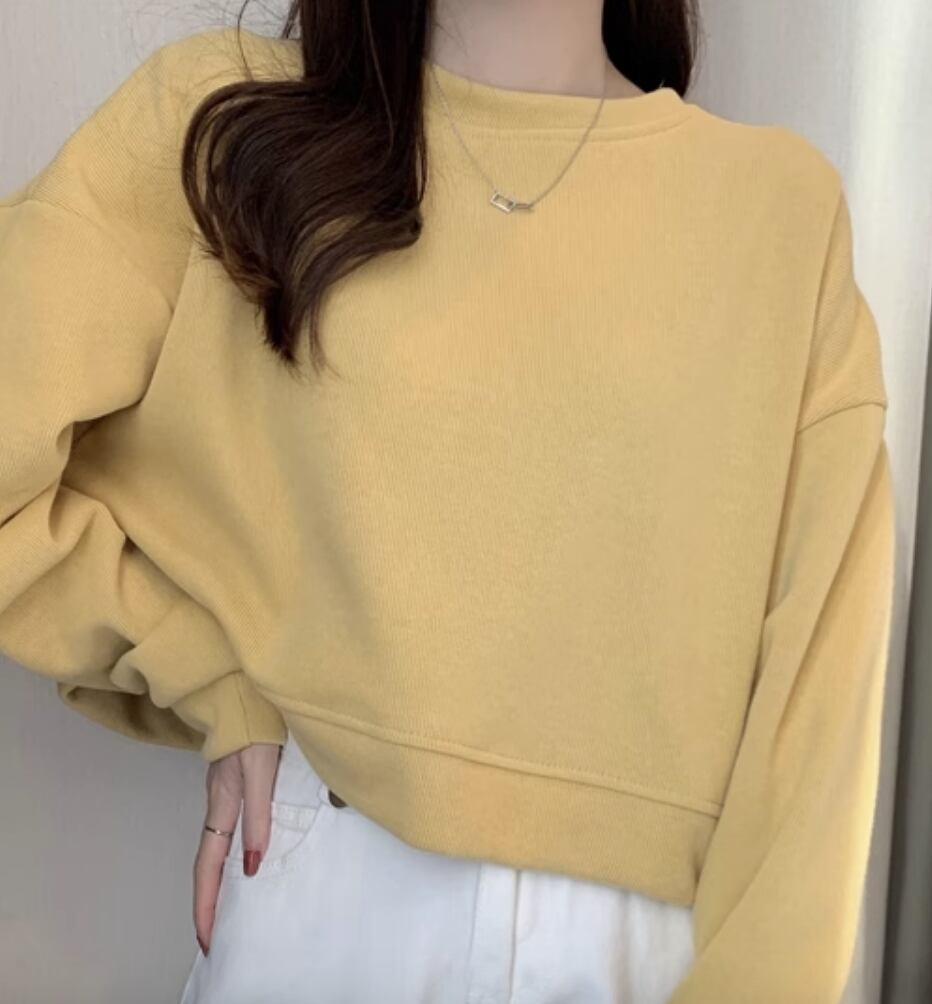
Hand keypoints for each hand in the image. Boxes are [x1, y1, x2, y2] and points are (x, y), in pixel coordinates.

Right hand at [193, 741, 281, 955]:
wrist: (244, 689)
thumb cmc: (256, 727)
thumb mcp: (261, 770)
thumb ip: (259, 812)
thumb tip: (251, 863)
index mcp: (223, 803)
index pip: (209, 864)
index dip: (206, 901)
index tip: (207, 936)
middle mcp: (220, 800)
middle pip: (208, 860)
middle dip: (208, 898)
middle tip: (214, 933)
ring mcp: (225, 789)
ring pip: (217, 842)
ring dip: (218, 877)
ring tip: (228, 905)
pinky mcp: (236, 777)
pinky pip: (229, 824)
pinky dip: (230, 851)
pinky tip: (246, 855)